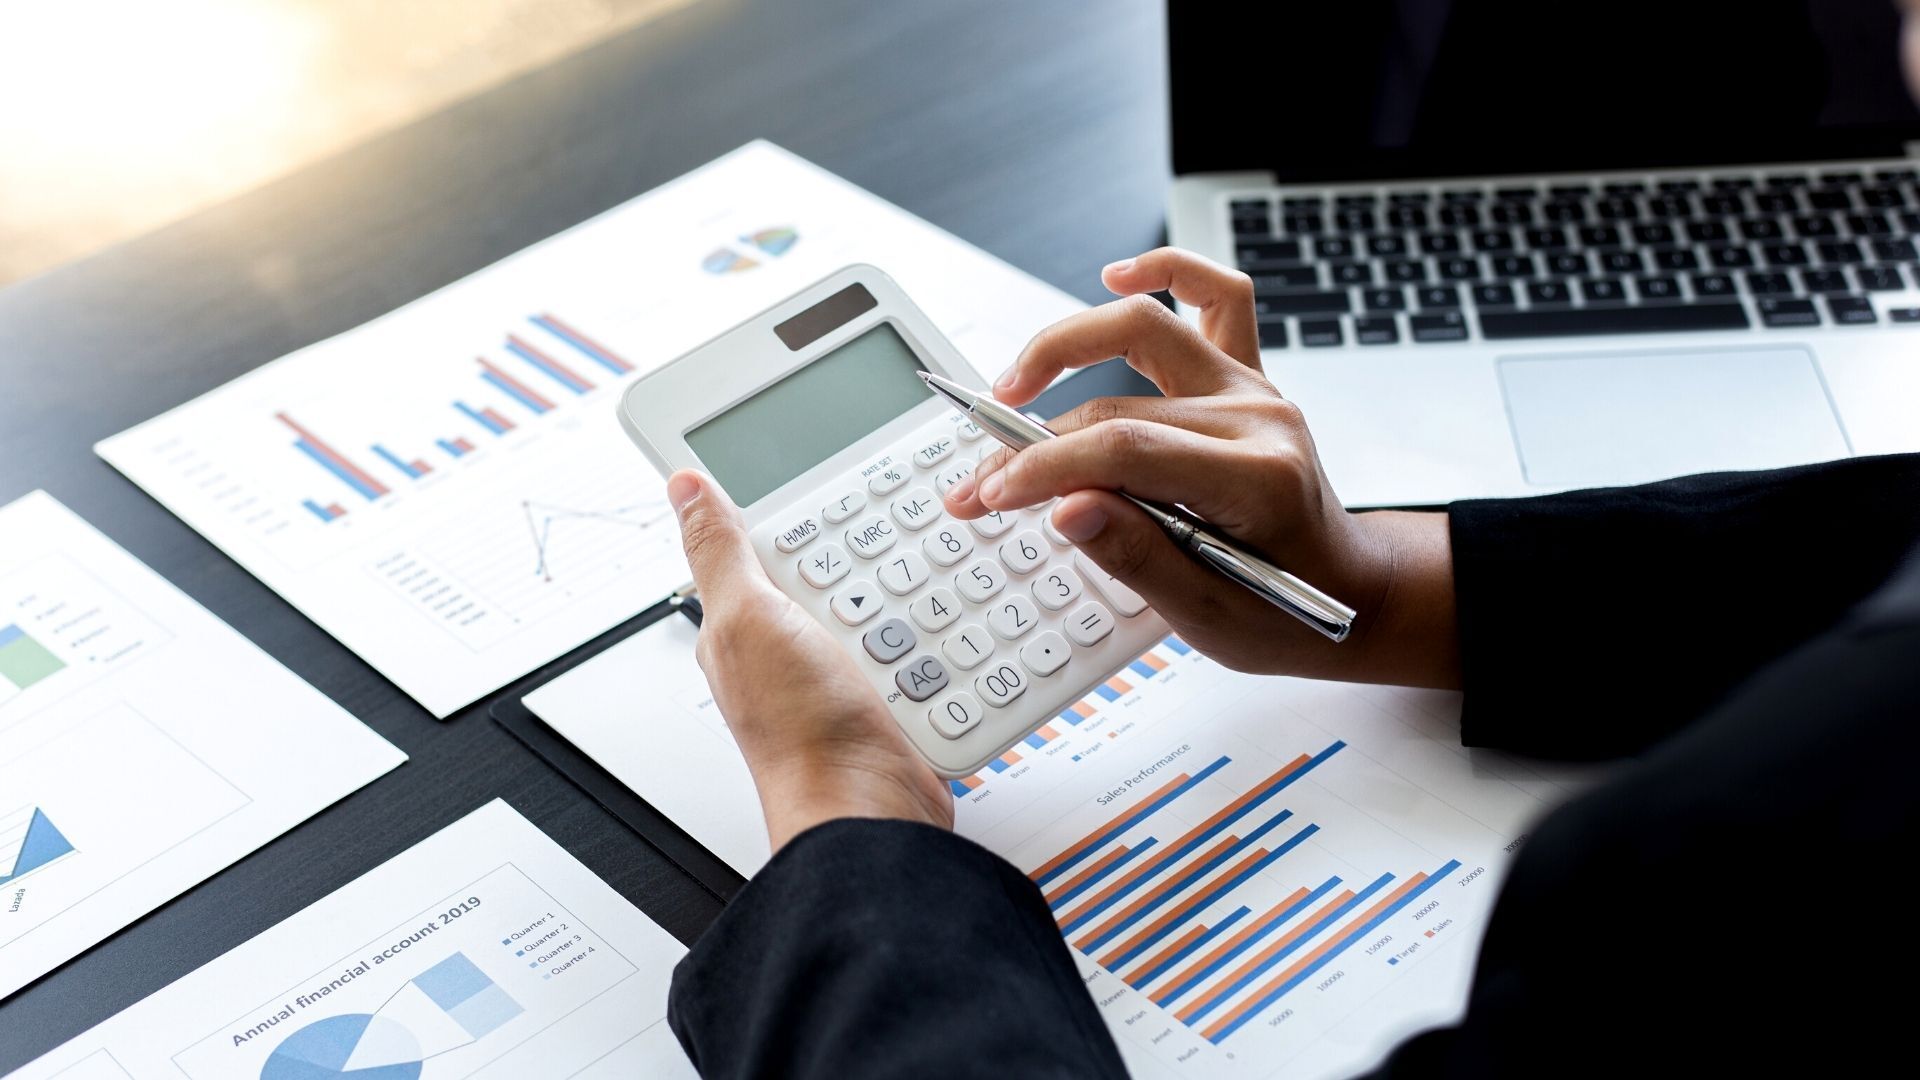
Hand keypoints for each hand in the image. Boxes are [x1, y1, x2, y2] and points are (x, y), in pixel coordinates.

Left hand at [668, 470, 952, 850]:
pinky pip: (914, 648)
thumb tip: (683, 488)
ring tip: (923, 579)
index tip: (828, 483)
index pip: (762, 544)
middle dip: (863, 552)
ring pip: (878, 605)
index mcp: (741, 623)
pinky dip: (931, 638)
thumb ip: (720, 551)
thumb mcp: (748, 618)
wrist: (869, 810)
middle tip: (892, 533)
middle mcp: (786, 650)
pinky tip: (940, 630)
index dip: (792, 512)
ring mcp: (837, 676)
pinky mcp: (885, 699)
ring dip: (905, 595)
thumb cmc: (800, 732)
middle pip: (830, 569)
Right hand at [942, 248, 1458, 688]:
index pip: (1128, 451)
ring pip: (1147, 330)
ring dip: (1066, 348)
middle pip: (1119, 403)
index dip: (1046, 468)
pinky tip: (1116, 277)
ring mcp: (1254, 388)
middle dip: (1033, 443)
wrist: (1351, 594)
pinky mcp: (1247, 377)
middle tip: (980, 485)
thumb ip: (1136, 556)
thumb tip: (1064, 507)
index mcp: (1257, 480)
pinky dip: (1166, 272)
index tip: (992, 496)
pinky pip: (1217, 295)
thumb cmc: (1285, 612)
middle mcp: (1259, 417)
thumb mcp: (1209, 616)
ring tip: (1010, 387)